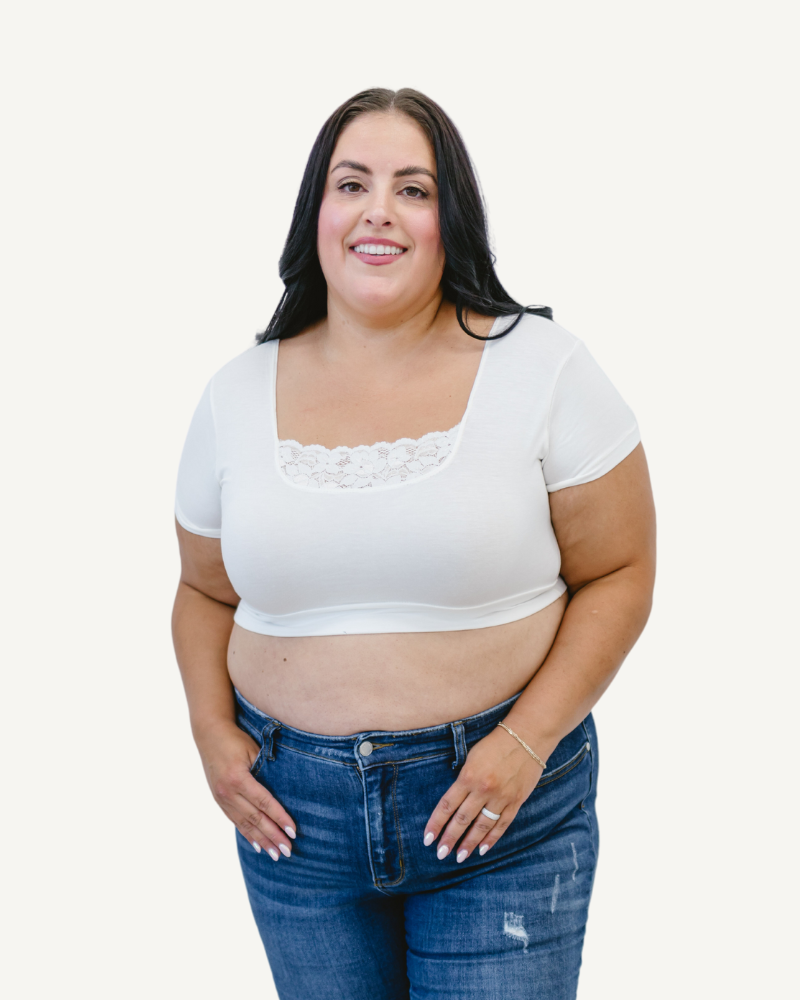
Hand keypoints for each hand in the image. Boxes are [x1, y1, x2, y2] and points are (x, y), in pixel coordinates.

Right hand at [195, 720, 295, 861]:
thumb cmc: (236, 739)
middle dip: (273, 836)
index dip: (279, 818)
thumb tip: (285, 792)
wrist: (209, 734)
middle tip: (288, 851)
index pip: (264, 803)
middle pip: (255, 818)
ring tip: (275, 854)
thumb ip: (265, 771)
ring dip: (262, 841)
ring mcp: (221, 798)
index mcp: (238, 778)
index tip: (293, 831)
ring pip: (245, 824)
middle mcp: (228, 792)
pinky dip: (247, 834)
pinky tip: (257, 846)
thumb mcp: (253, 750)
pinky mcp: (219, 800)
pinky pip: (235, 821)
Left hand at [423, 725, 543, 861]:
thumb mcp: (472, 756)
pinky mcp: (516, 801)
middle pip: (462, 819)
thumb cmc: (496, 743)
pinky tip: (483, 848)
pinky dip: (492, 838)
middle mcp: (483, 789)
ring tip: (460, 856)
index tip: (428, 839)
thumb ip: (463, 779)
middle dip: (450, 839)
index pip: (447, 805)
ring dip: (470, 843)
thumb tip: (453, 803)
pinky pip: (502, 824)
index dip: (436, 824)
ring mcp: (501, 797)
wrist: (527, 736)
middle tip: (440, 854)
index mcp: (468, 776)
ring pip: (482, 826)